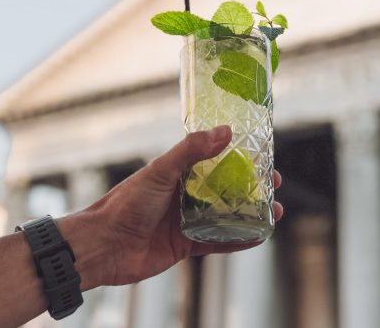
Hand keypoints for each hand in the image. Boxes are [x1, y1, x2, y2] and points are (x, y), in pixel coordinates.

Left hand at [60, 125, 283, 289]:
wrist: (103, 246)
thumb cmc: (125, 204)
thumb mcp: (160, 171)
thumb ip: (191, 151)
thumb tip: (225, 131)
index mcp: (177, 172)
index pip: (214, 160)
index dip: (239, 158)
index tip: (263, 155)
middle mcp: (183, 195)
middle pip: (226, 189)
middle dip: (252, 187)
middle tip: (276, 185)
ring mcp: (186, 221)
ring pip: (226, 216)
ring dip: (251, 214)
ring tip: (276, 211)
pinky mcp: (185, 246)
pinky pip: (218, 242)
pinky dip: (238, 240)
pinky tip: (259, 236)